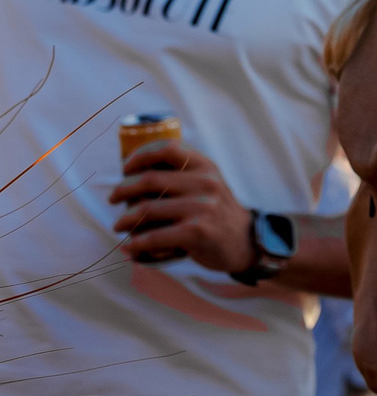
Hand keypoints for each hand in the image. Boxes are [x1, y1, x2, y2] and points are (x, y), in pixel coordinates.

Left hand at [109, 141, 255, 273]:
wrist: (243, 242)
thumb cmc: (215, 213)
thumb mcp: (207, 186)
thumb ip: (181, 177)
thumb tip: (133, 175)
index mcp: (205, 167)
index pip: (168, 149)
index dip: (141, 155)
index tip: (125, 167)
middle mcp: (205, 183)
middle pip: (150, 180)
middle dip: (122, 190)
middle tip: (113, 199)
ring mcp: (202, 208)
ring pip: (147, 209)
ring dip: (125, 219)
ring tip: (119, 226)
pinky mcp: (197, 232)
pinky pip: (154, 236)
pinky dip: (136, 243)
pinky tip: (130, 247)